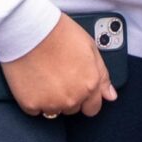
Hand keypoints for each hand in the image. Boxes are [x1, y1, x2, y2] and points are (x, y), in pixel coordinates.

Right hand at [0, 16, 115, 118]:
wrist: (30, 30)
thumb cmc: (59, 33)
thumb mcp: (90, 48)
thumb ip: (102, 75)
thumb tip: (111, 95)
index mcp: (89, 84)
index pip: (93, 107)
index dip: (86, 98)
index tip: (78, 88)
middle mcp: (72, 98)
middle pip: (73, 109)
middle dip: (68, 96)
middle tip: (59, 76)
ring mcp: (51, 103)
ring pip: (54, 111)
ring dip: (51, 99)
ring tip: (45, 76)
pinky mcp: (31, 104)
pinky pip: (34, 109)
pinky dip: (33, 98)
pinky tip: (33, 81)